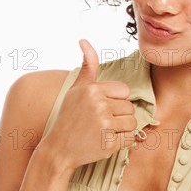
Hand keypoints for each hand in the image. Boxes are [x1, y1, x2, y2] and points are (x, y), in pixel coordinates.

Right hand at [38, 39, 137, 172]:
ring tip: (103, 131)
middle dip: (119, 116)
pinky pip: (130, 139)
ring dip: (122, 129)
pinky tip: (105, 141)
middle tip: (100, 122)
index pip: (125, 92)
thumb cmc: (68, 117)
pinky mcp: (108, 144)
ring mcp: (104, 125)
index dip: (116, 101)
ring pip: (132, 123)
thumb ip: (87, 66)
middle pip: (130, 108)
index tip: (101, 108)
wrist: (58, 150)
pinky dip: (122, 142)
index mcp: (92, 90)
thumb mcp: (75, 89)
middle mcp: (99, 105)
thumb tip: (84, 40)